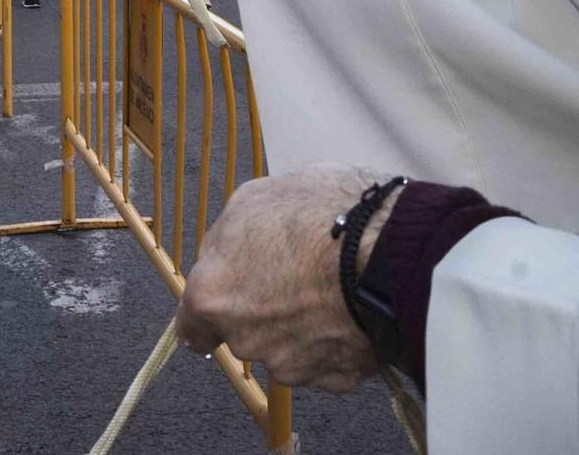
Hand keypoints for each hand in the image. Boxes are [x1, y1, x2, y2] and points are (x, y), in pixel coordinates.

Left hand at [175, 165, 390, 393]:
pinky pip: (329, 361)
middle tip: (293, 275)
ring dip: (301, 326)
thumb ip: (228, 237)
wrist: (387, 250)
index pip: (192, 326)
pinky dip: (336, 341)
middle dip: (263, 311)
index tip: (222, 306)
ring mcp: (292, 365)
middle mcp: (246, 340)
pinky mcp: (335, 378)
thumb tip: (228, 251)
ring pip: (288, 348)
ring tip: (330, 285)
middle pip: (245, 333)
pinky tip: (352, 307)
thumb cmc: (319, 216)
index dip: (209, 314)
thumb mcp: (253, 199)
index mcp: (214, 296)